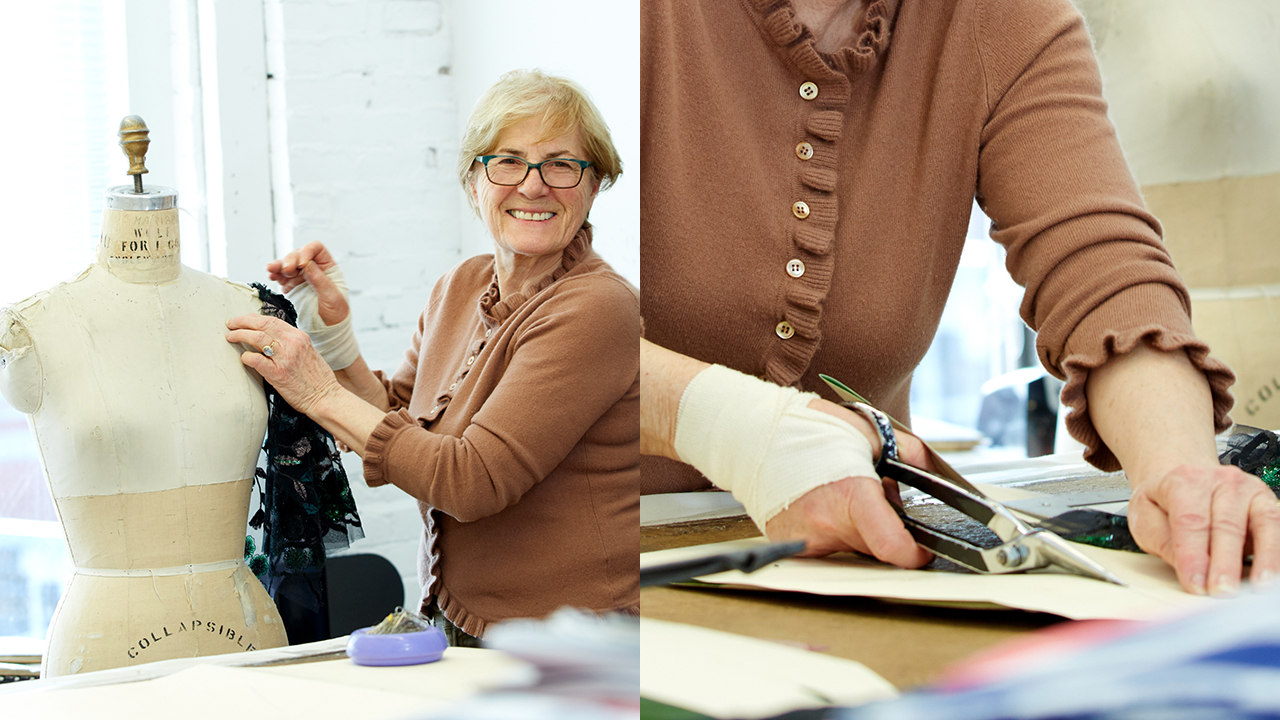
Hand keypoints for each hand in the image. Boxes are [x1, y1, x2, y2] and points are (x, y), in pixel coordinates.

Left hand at [225, 314, 340, 415]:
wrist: (326, 397)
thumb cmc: (317, 378)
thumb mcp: (308, 352)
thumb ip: (292, 343)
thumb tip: (271, 337)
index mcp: (299, 337)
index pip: (272, 320)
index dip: (254, 318)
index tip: (244, 320)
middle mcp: (292, 343)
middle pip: (261, 324)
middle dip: (242, 322)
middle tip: (231, 324)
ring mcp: (284, 358)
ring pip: (256, 337)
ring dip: (239, 335)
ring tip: (230, 337)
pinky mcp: (277, 374)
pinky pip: (255, 360)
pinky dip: (245, 357)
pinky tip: (243, 358)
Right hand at [267, 241, 348, 324]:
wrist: (329, 328)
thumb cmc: (337, 313)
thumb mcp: (332, 296)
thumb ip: (320, 279)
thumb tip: (307, 264)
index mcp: (328, 267)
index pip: (316, 249)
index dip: (307, 252)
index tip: (302, 263)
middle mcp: (314, 268)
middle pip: (299, 255)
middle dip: (290, 260)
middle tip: (286, 270)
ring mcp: (302, 276)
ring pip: (288, 264)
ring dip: (279, 266)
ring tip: (271, 269)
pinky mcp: (292, 285)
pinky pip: (282, 276)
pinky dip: (275, 275)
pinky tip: (271, 275)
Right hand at [764, 399, 933, 568]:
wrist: (752, 436)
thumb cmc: (804, 429)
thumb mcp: (868, 430)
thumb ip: (908, 452)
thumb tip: (931, 472)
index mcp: (850, 495)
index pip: (893, 548)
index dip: (915, 554)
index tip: (922, 548)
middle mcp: (825, 524)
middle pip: (874, 548)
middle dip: (885, 530)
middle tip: (876, 501)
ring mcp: (804, 538)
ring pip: (851, 548)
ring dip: (857, 530)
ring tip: (843, 497)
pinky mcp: (790, 544)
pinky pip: (826, 547)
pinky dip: (832, 531)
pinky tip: (822, 505)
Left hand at [1127, 463, 1279, 595]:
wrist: (1184, 479)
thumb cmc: (1164, 501)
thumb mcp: (1145, 517)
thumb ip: (1164, 542)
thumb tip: (1191, 572)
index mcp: (1184, 481)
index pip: (1191, 522)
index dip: (1194, 556)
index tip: (1196, 585)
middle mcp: (1221, 481)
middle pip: (1226, 526)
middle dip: (1225, 563)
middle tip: (1222, 591)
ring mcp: (1249, 490)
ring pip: (1263, 523)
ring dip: (1264, 557)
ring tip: (1260, 586)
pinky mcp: (1269, 503)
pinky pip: (1278, 527)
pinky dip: (1276, 552)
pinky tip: (1272, 573)